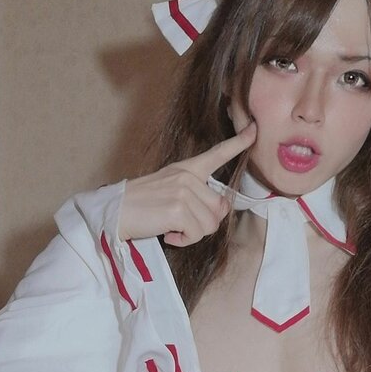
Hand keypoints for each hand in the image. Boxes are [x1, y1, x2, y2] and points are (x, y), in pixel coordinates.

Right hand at [118, 122, 255, 245]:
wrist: (116, 211)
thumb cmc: (142, 206)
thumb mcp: (171, 192)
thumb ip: (197, 197)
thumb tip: (220, 211)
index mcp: (187, 169)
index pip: (217, 153)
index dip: (238, 143)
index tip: (254, 130)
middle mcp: (188, 177)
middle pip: (219, 209)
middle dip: (204, 224)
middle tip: (181, 224)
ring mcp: (184, 192)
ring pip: (210, 225)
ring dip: (192, 234)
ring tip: (172, 227)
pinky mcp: (179, 210)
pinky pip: (196, 234)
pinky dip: (183, 241)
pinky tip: (168, 234)